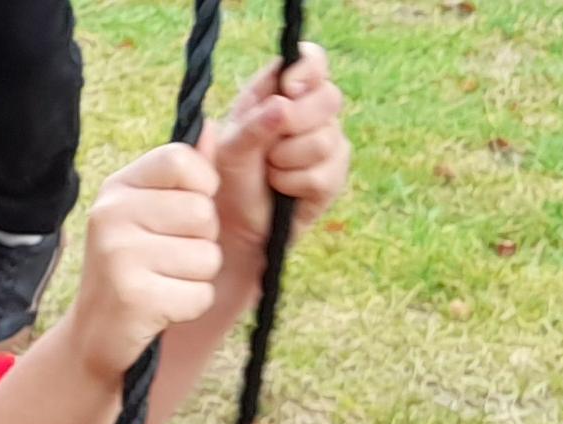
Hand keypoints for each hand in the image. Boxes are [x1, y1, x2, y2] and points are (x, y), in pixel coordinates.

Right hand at [71, 144, 223, 376]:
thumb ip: (184, 174)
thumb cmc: (135, 269)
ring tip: (162, 284)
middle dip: (201, 243)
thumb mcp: (152, 214)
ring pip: (207, 256)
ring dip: (196, 278)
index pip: (182, 160)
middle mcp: (111, 214)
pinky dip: (189, 307)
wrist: (95, 335)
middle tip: (166, 259)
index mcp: (118, 187)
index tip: (183, 215)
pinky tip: (160, 309)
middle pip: (203, 212)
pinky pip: (200, 294)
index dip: (201, 188)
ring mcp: (117, 255)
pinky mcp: (132, 296)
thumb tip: (210, 124)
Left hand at [207, 43, 349, 251]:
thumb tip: (283, 105)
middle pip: (329, 97)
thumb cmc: (228, 177)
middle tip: (267, 146)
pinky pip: (322, 174)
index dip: (307, 68)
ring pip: (324, 140)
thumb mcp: (229, 147)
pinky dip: (292, 183)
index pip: (311, 60)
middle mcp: (311, 111)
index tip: (289, 89)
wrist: (234, 224)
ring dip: (285, 161)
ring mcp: (328, 142)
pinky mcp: (334, 174)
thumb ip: (253, 124)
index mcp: (281, 92)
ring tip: (269, 170)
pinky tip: (281, 188)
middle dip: (294, 123)